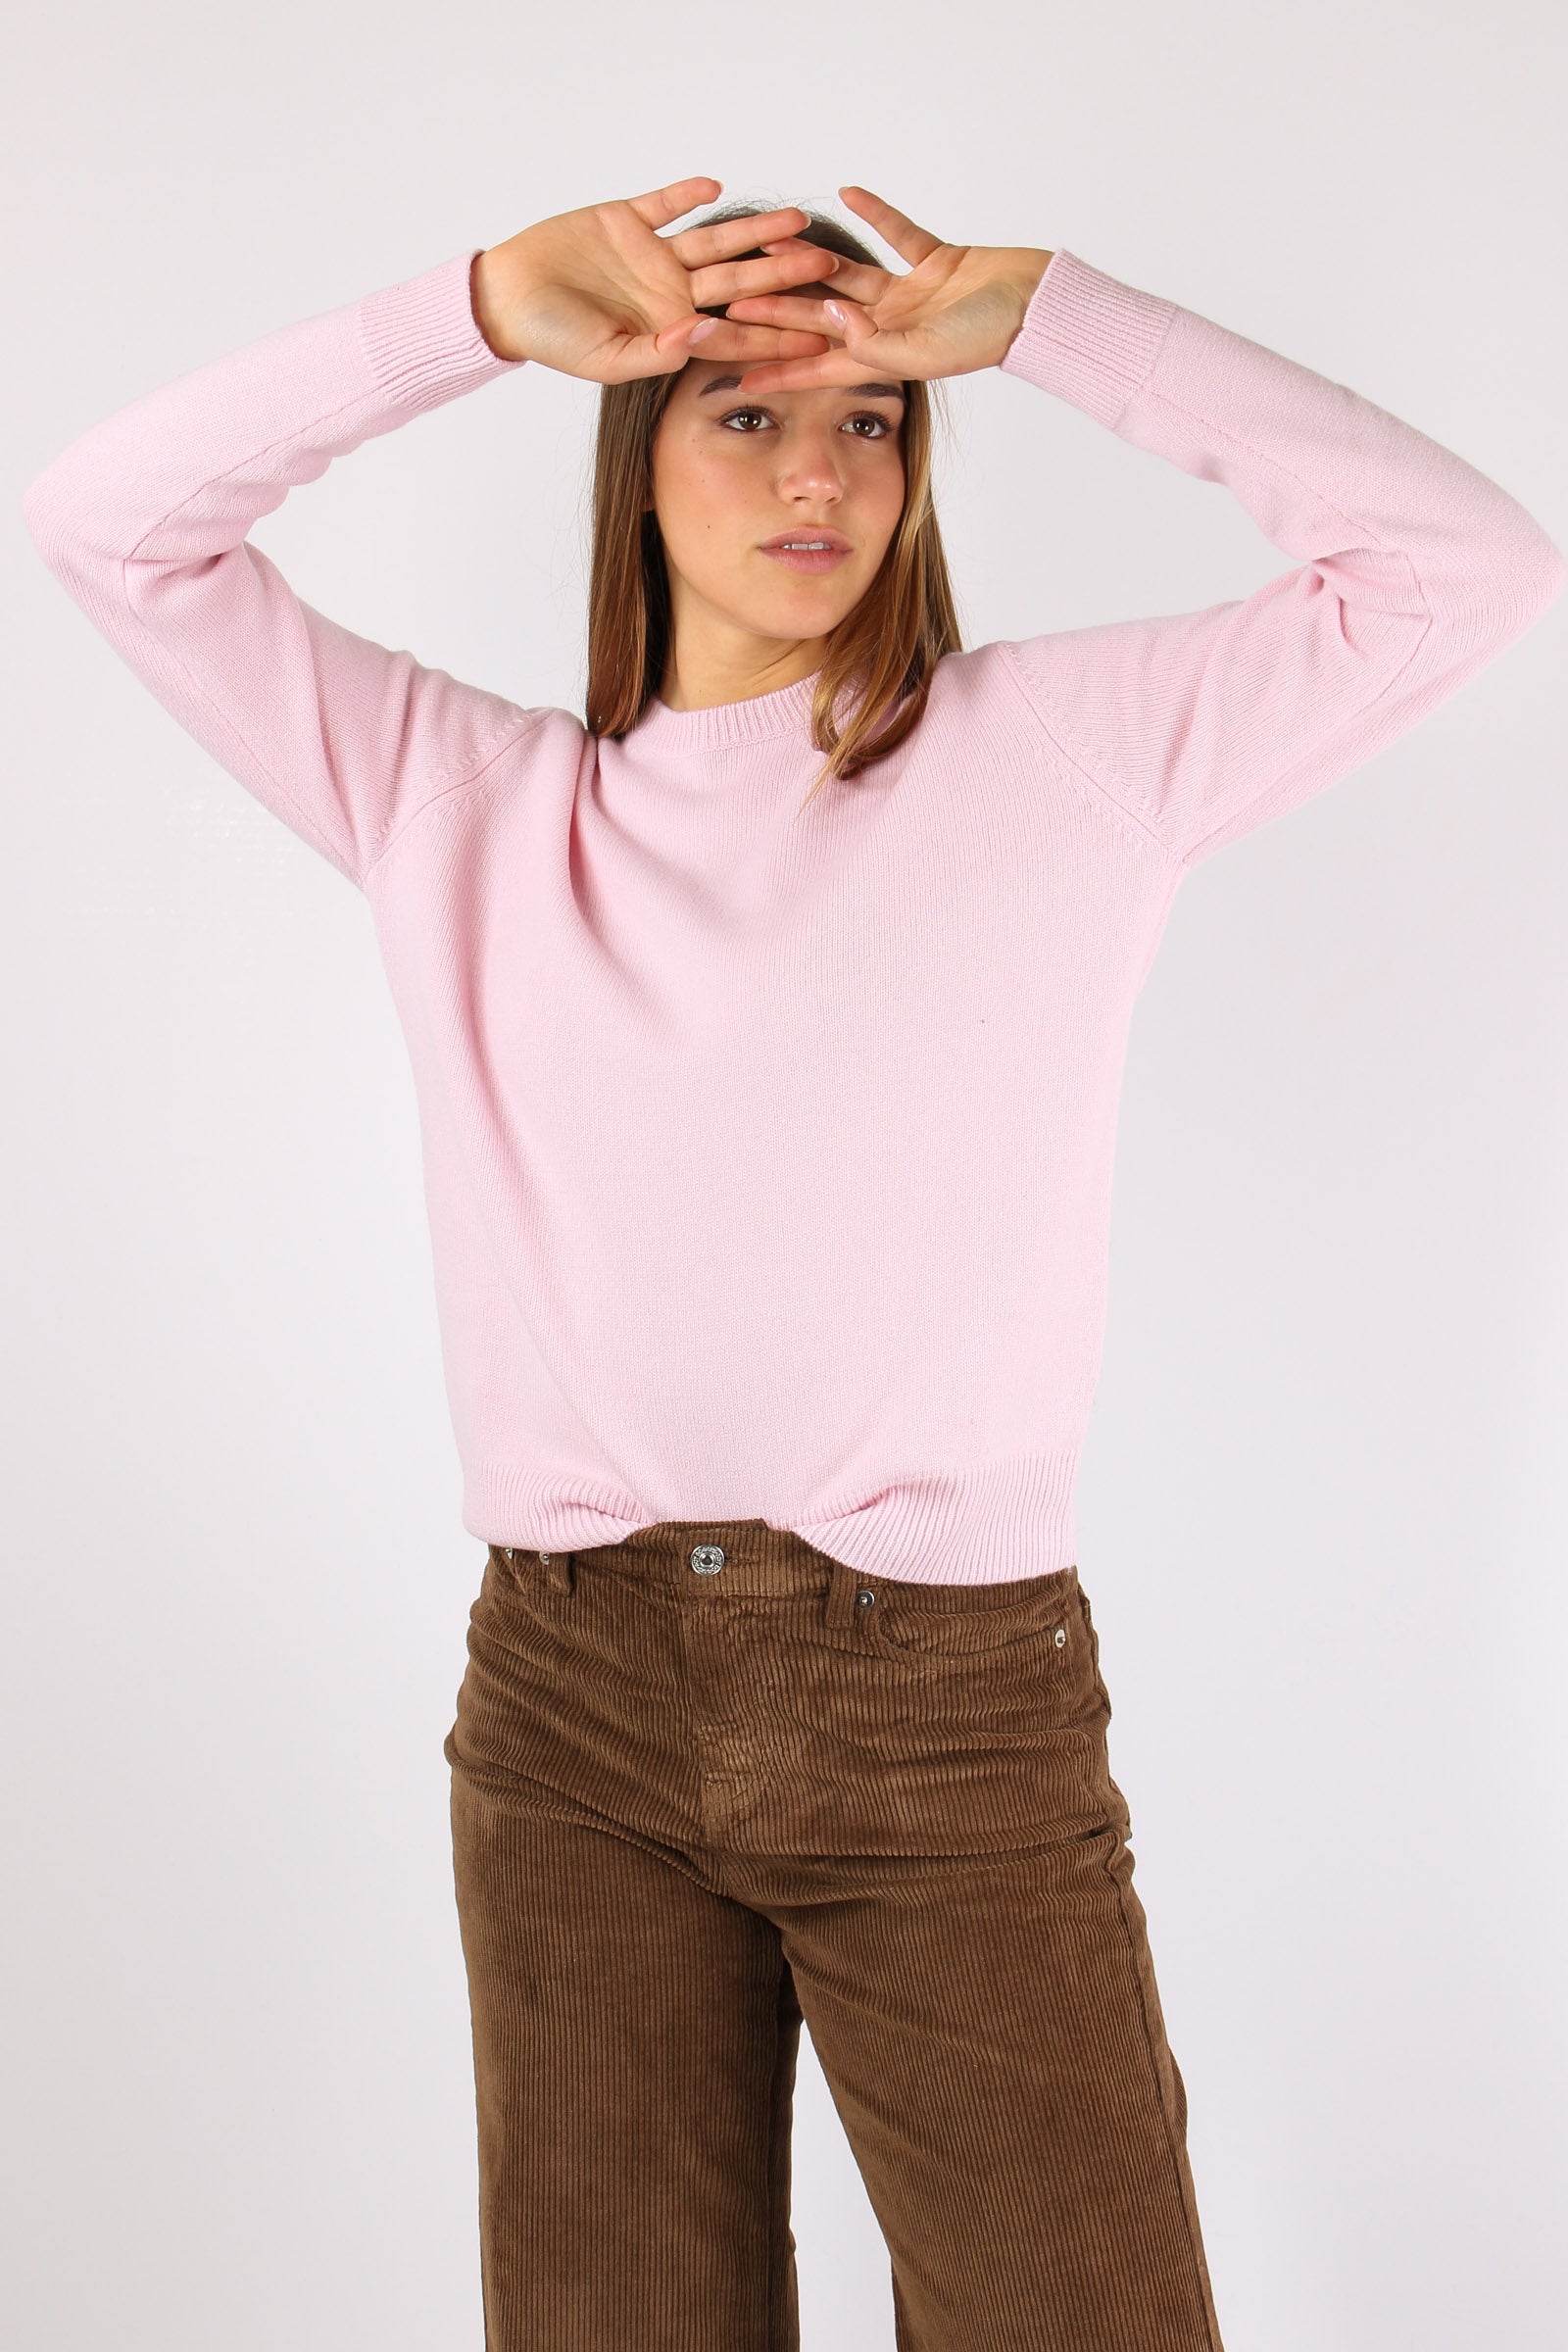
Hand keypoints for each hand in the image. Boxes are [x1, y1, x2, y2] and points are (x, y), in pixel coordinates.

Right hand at [471, 178, 841, 380]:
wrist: (508, 300)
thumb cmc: (554, 340)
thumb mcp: (607, 360)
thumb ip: (658, 352)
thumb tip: (706, 332)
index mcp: (672, 330)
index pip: (737, 334)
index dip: (778, 336)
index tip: (820, 338)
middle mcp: (672, 292)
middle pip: (741, 283)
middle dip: (785, 278)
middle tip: (832, 270)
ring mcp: (653, 255)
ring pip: (717, 240)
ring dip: (756, 232)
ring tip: (798, 221)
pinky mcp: (627, 219)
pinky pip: (665, 203)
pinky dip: (687, 194)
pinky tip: (718, 188)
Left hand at [716, 186, 1053, 393]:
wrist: (1039, 307)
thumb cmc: (987, 337)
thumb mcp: (924, 352)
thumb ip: (875, 341)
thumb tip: (829, 316)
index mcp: (884, 357)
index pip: (818, 365)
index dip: (778, 369)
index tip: (736, 373)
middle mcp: (891, 327)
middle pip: (822, 317)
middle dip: (778, 309)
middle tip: (732, 299)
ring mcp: (912, 294)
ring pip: (849, 274)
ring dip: (810, 260)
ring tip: (770, 243)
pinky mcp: (937, 262)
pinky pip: (899, 233)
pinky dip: (877, 214)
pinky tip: (845, 195)